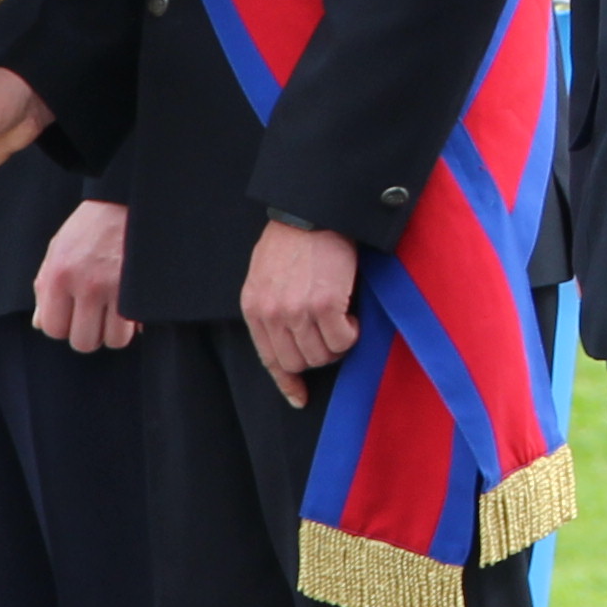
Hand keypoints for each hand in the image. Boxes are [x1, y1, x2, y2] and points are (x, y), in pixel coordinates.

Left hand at [35, 202, 134, 351]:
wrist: (128, 200)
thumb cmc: (91, 226)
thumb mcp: (59, 249)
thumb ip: (45, 288)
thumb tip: (40, 324)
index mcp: (59, 275)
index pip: (53, 329)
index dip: (65, 326)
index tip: (74, 314)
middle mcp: (85, 284)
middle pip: (83, 341)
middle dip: (90, 332)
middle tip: (97, 315)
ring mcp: (116, 288)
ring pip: (114, 340)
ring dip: (116, 331)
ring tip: (116, 311)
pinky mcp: (141, 289)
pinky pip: (137, 327)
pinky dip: (135, 323)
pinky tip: (132, 307)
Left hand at [241, 217, 361, 403]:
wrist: (314, 209)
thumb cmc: (294, 238)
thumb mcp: (265, 274)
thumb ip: (270, 307)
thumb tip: (285, 342)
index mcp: (254, 307)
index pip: (270, 359)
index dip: (288, 382)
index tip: (300, 397)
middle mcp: (272, 314)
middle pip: (299, 362)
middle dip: (318, 355)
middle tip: (331, 333)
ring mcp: (297, 311)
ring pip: (322, 355)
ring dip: (336, 343)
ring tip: (341, 318)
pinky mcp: (325, 305)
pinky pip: (343, 340)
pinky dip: (351, 333)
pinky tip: (350, 313)